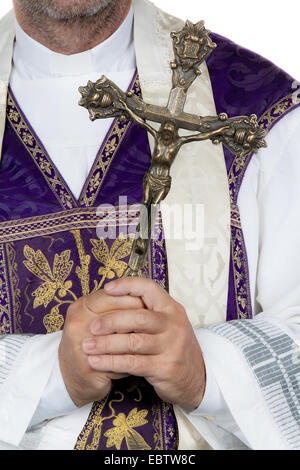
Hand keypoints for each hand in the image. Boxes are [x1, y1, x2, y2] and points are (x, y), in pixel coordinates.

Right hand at [58, 289, 143, 407]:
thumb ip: (115, 307)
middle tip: (153, 325)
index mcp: (81, 307)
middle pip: (116, 316)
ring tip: (150, 342)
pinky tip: (140, 360)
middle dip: (138, 321)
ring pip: (119, 339)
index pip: (110, 295)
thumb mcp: (98, 319)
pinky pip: (117, 361)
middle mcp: (77, 323)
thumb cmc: (91, 343)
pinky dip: (131, 361)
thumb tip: (145, 299)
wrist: (71, 377)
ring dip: (136, 341)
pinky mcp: (87, 367)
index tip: (148, 306)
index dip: (132, 299)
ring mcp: (80, 345)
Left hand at [83, 278, 205, 409]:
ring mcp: (171, 347)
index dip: (127, 285)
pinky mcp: (165, 368)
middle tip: (92, 326)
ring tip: (87, 346)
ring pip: (134, 342)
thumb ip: (146, 310)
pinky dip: (111, 362)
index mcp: (171, 308)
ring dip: (107, 344)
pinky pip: (133, 363)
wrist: (196, 377)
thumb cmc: (172, 345)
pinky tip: (96, 362)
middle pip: (139, 316)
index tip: (107, 288)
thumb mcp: (167, 322)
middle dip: (111, 320)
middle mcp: (174, 325)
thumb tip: (111, 297)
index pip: (149, 288)